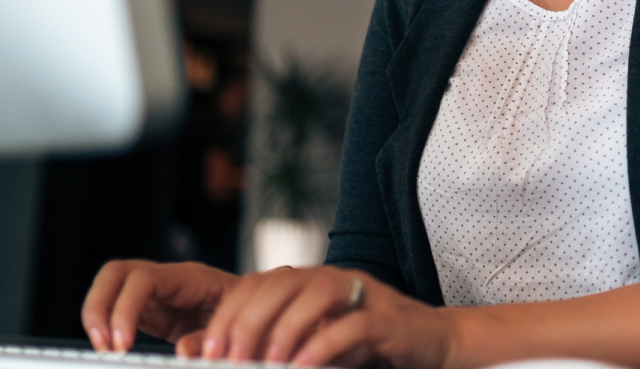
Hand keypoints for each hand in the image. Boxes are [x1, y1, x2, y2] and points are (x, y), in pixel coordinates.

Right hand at [82, 260, 239, 352]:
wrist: (256, 314)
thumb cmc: (251, 313)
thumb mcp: (240, 326)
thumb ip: (212, 338)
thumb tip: (183, 351)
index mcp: (191, 277)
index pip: (144, 279)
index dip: (126, 308)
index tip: (123, 344)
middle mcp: (167, 279)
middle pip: (116, 273)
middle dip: (99, 307)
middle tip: (104, 345)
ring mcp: (154, 293)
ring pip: (110, 287)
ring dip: (97, 316)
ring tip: (105, 349)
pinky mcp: (148, 310)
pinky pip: (115, 309)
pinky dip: (106, 327)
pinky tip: (114, 349)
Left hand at [200, 265, 453, 367]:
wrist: (431, 343)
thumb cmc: (367, 347)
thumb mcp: (314, 344)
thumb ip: (276, 348)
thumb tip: (222, 358)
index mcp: (310, 282)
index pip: (257, 284)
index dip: (227, 315)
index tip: (208, 351)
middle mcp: (334, 280)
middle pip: (281, 285)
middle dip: (247, 324)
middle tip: (231, 359)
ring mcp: (364, 295)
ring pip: (317, 295)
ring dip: (285, 330)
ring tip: (267, 364)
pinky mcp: (389, 319)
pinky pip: (353, 325)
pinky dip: (325, 345)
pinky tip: (305, 366)